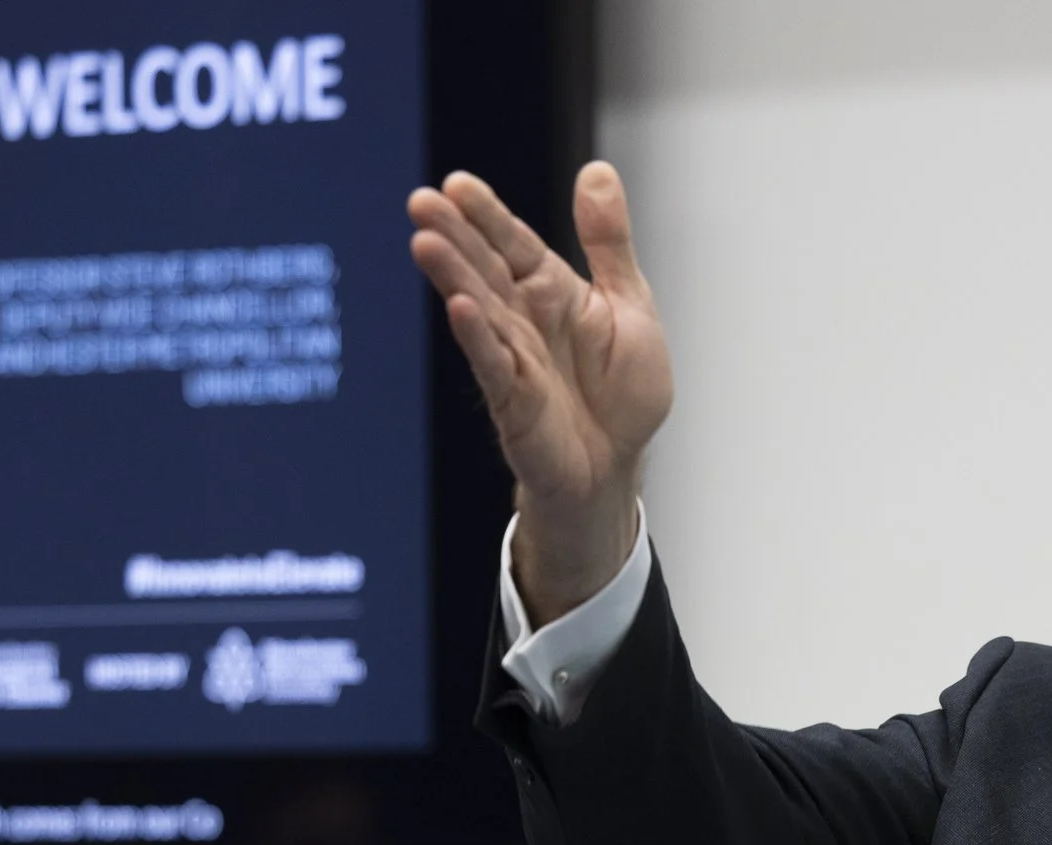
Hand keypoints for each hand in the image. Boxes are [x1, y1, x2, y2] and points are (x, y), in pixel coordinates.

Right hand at [407, 161, 671, 624]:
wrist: (618, 464)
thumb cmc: (622, 392)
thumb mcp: (630, 303)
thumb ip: (608, 241)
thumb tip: (595, 171)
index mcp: (551, 289)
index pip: (512, 241)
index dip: (487, 214)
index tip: (457, 183)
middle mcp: (525, 318)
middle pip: (485, 268)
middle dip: (454, 235)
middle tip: (421, 201)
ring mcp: (514, 358)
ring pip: (480, 310)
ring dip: (453, 278)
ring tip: (425, 242)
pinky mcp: (514, 400)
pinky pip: (494, 364)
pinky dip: (479, 337)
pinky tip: (460, 308)